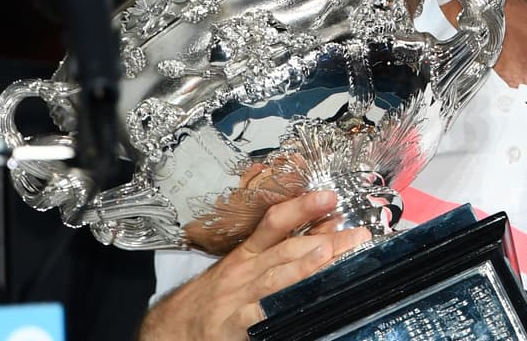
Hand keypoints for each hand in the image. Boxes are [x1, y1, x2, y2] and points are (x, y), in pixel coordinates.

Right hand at [138, 190, 370, 340]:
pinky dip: (279, 306)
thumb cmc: (209, 298)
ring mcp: (240, 297)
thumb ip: (273, 256)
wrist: (169, 328)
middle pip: (287, 248)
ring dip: (307, 264)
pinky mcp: (235, 325)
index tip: (331, 198)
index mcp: (246, 254)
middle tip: (356, 232)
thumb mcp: (238, 271)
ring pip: (277, 276)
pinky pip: (260, 314)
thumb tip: (317, 241)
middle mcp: (244, 270)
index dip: (302, 208)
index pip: (275, 223)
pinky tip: (299, 301)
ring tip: (332, 252)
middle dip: (324, 237)